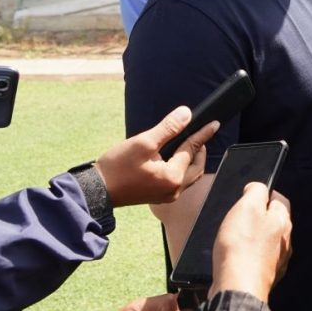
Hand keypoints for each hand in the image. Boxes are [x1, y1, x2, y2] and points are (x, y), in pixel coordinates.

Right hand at [93, 108, 217, 206]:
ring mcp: (166, 196)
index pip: (192, 151)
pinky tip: (174, 158)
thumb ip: (168, 129)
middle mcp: (173, 190)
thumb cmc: (117, 167)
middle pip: (196, 167)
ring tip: (188, 144)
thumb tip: (186, 114)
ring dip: (191, 160)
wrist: (97, 190)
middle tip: (200, 134)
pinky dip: (181, 168)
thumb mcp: (144, 142)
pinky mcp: (158, 196)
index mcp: (173, 177)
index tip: (214, 124)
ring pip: (189, 176)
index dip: (203, 135)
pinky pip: (178, 182)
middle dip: (200, 150)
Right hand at [210, 182, 291, 301]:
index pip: (279, 199)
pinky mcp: (265, 275)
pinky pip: (258, 259)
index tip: (247, 197)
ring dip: (252, 238)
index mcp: (283, 221)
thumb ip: (255, 192)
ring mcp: (277, 260)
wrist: (238, 288)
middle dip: (256, 217)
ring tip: (234, 238)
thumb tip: (258, 187)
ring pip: (266, 241)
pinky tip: (236, 257)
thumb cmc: (242, 247)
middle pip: (272, 221)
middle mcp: (285, 241)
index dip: (263, 195)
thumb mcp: (246, 207)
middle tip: (237, 218)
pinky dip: (249, 255)